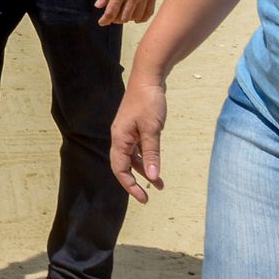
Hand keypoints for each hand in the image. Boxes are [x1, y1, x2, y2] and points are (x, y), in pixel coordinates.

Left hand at [96, 0, 160, 25]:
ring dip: (128, 18)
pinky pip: (149, 12)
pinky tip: (137, 17)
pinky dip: (142, 17)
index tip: (102, 22)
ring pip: (136, 16)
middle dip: (116, 19)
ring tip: (123, 15)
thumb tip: (99, 5)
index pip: (112, 12)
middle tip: (112, 16)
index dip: (105, 20)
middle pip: (124, 17)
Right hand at [110, 80, 166, 202]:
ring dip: (143, 171)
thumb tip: (153, 176)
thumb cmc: (148, 102)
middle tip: (147, 197)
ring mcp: (127, 132)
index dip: (130, 186)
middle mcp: (120, 137)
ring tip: (159, 184)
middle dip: (134, 182)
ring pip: (131, 158)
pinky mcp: (134, 128)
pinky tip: (155, 164)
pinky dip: (146, 159)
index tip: (143, 199)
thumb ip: (152, 154)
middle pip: (122, 166)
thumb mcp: (152, 130)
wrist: (148, 79)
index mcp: (120, 138)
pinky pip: (137, 149)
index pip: (120, 169)